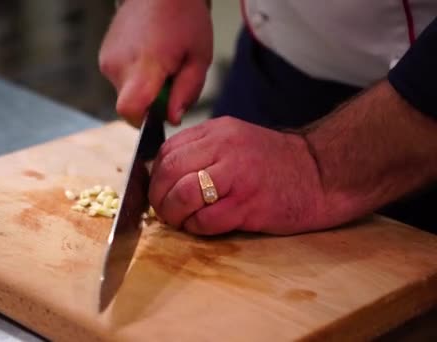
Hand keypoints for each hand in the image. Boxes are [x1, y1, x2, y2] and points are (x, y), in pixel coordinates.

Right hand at [98, 0, 212, 126]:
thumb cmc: (183, 18)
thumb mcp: (199, 57)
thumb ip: (187, 92)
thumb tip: (172, 119)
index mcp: (144, 65)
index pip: (130, 111)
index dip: (144, 121)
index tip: (161, 112)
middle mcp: (118, 65)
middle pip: (130, 106)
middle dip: (152, 103)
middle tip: (171, 79)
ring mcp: (107, 61)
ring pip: (126, 94)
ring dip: (144, 89)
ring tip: (161, 64)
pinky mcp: (103, 58)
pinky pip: (120, 81)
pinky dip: (135, 78)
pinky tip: (149, 57)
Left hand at [149, 117, 327, 234]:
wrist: (322, 173)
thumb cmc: (276, 163)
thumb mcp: (236, 142)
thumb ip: (202, 152)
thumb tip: (165, 175)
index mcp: (218, 131)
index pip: (167, 151)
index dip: (155, 177)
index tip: (158, 191)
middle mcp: (224, 148)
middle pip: (169, 173)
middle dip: (159, 198)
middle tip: (164, 211)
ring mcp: (237, 176)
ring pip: (182, 195)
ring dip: (174, 215)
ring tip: (181, 221)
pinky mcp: (248, 204)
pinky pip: (206, 220)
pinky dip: (197, 228)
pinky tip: (204, 227)